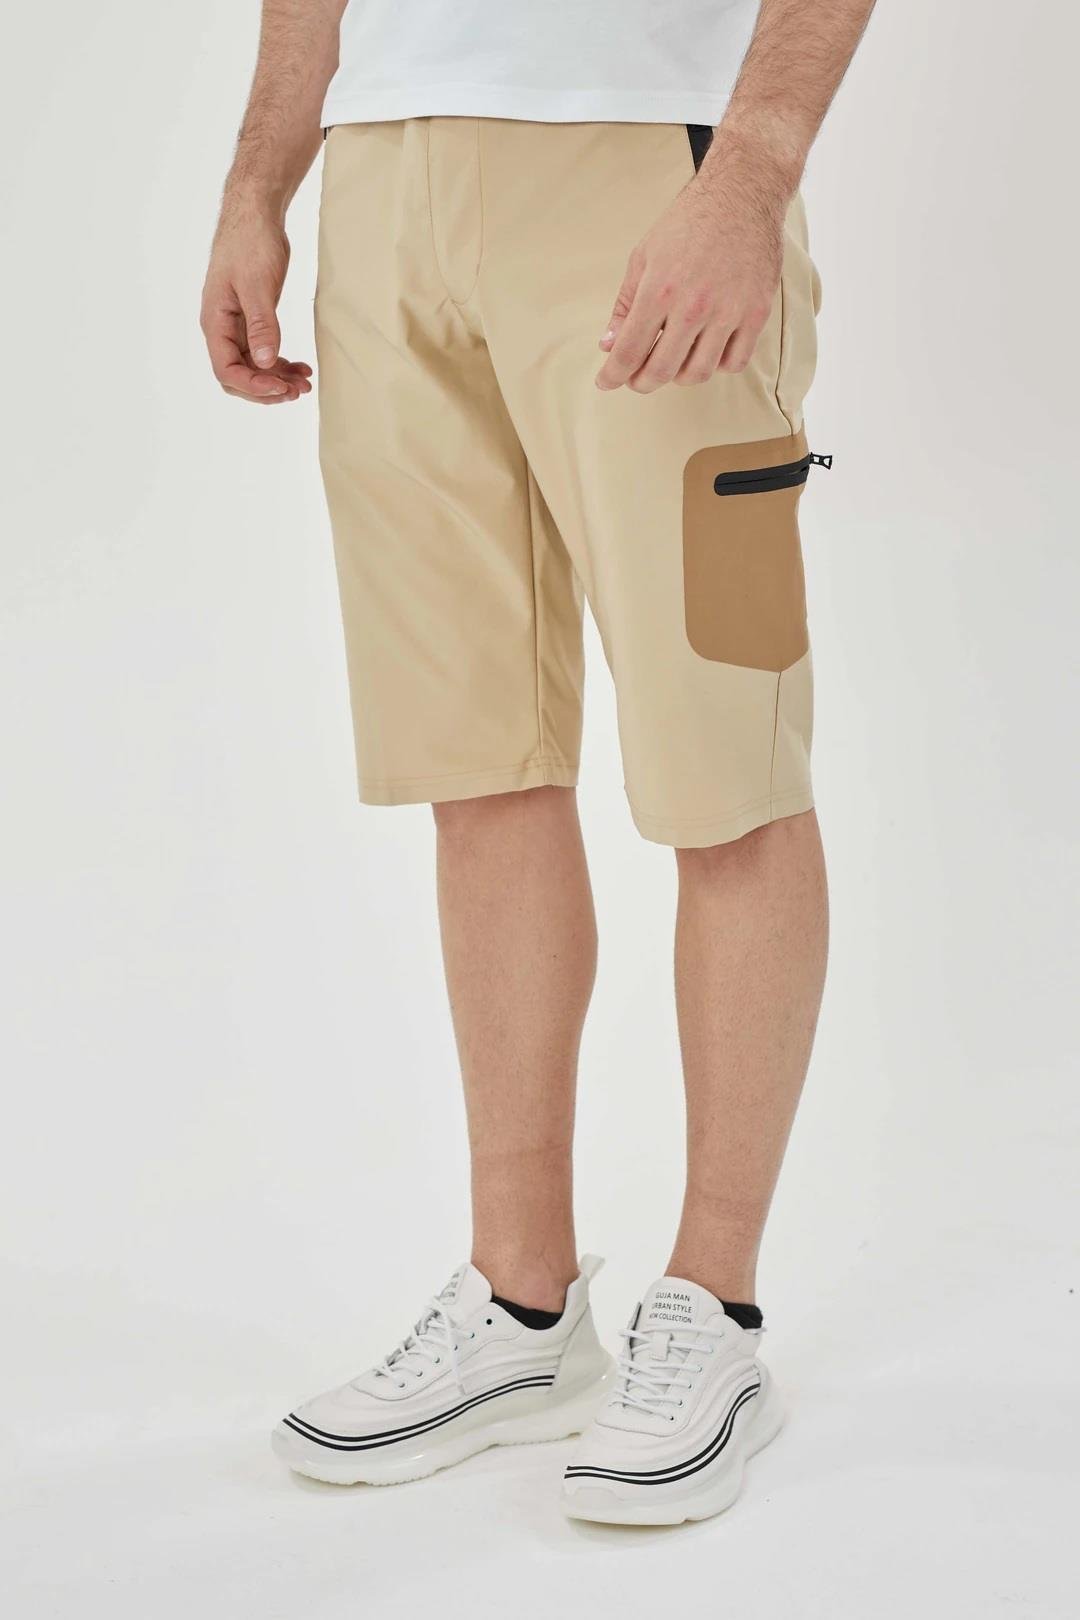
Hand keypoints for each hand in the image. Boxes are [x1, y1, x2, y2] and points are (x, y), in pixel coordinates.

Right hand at [200, 201, 311, 404]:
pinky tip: (301, 367)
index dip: (254, 386)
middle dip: (268, 388)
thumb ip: (261, 325)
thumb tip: (266, 363)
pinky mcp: (253, 319)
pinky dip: (281, 364)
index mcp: (215, 322)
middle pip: (239, 376)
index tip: (282, 388)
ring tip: (305, 384)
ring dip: (278, 379)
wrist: (256, 214)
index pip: (227, 371)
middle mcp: (222, 328)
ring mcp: (237, 325)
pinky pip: (264, 352)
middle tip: (299, 391)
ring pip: (254, 367)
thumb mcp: (257, 285)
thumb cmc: (250, 243)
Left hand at [596, 153, 787, 393]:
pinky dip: (717, 365)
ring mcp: (728, 311)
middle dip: (642, 382)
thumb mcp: (644, 256)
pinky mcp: (756, 312)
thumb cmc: (688, 222)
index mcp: (659, 290)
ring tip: (672, 362)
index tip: (605, 382)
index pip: (629, 352)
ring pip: (698, 373)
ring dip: (678, 376)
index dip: (612, 375)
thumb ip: (624, 304)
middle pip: (661, 371)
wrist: (742, 193)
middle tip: (637, 379)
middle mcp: (693, 306)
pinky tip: (706, 351)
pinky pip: (734, 362)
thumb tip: (608, 346)